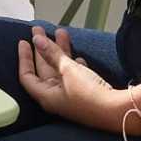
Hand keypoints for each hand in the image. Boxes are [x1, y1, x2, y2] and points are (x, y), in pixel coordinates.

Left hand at [16, 29, 136, 130]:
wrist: (117, 110)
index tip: (24, 41)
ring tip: (61, 32)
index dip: (24, 58)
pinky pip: (75, 76)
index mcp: (46, 95)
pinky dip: (74, 64)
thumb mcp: (68, 70)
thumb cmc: (88, 93)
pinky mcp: (86, 93)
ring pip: (61, 70)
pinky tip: (77, 56)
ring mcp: (71, 96)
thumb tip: (36, 40)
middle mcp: (56, 97)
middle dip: (43, 49)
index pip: (27, 75)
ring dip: (60, 52)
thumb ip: (52, 54)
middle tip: (40, 30)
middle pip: (44, 70)